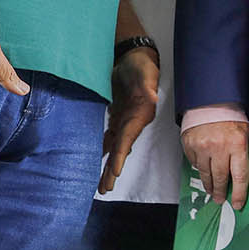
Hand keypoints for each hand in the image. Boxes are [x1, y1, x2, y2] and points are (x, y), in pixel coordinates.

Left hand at [99, 46, 158, 193]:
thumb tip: (152, 97)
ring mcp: (125, 122)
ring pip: (115, 148)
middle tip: (104, 189)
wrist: (135, 60)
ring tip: (100, 185)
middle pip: (121, 150)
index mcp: (140, 116)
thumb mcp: (145, 72)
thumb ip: (147, 84)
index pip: (128, 139)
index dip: (121, 155)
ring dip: (108, 166)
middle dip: (113, 170)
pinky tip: (96, 161)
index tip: (114, 171)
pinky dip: (103, 151)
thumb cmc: (141, 66)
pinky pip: (109, 139)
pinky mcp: (117, 119)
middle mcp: (133, 123)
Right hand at [181, 119, 248, 209]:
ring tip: (212, 191)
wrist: (210, 100)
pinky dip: (199, 168)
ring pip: (205, 174)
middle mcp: (219, 147)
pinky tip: (203, 170)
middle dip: (221, 192)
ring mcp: (202, 146)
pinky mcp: (190, 144)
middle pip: (221, 178)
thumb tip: (241, 177)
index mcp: (238, 144)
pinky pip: (194, 163)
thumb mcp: (245, 134)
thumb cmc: (230, 116)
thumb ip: (243, 154)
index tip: (238, 204)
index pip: (240, 176)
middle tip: (221, 200)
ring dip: (209, 185)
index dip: (240, 193)